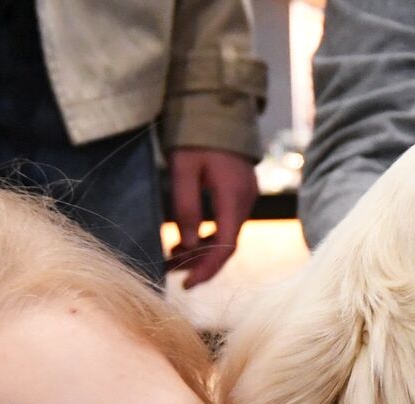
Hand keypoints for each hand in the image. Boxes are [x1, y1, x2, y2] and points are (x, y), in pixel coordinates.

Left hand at [168, 147, 257, 287]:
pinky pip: (225, 223)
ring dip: (200, 250)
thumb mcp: (183, 169)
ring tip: (170, 258)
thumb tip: (188, 245)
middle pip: (226, 244)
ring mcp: (246, 197)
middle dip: (199, 262)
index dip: (206, 269)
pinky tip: (184, 242)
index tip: (186, 285)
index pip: (225, 245)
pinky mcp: (240, 193)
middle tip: (169, 272)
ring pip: (225, 235)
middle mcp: (246, 200)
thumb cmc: (195, 135)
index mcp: (234, 195)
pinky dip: (206, 235)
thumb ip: (186, 207)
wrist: (217, 107)